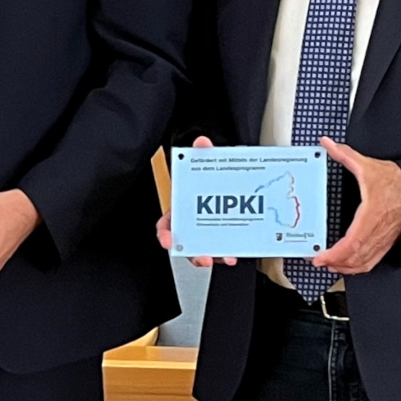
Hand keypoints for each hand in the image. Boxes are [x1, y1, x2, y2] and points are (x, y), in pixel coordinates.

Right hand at [155, 136, 233, 267]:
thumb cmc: (207, 176)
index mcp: (180, 209)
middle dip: (193, 255)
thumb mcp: (204, 163)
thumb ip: (202, 152)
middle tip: (203, 258)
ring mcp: (206, 233)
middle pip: (186, 245)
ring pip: (205, 250)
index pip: (166, 225)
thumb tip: (202, 142)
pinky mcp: (222, 238)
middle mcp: (190, 224)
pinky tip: (235, 253)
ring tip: (225, 258)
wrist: (226, 181)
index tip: (168, 241)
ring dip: (214, 257)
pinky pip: (222, 249)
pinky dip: (228, 253)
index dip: (165, 234)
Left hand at [310, 137, 400, 274]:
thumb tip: (328, 144)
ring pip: (363, 262)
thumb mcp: (369, 166)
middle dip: (334, 263)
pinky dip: (357, 267)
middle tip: (317, 261)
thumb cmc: (396, 181)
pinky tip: (346, 265)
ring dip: (344, 267)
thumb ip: (346, 155)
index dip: (336, 253)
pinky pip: (372, 261)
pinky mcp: (386, 242)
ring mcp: (383, 239)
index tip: (320, 256)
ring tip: (327, 265)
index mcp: (372, 214)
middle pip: (355, 257)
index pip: (353, 242)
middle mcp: (378, 231)